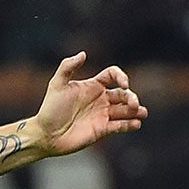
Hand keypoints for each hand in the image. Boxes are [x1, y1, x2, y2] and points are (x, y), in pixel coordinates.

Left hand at [30, 53, 146, 156]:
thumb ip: (67, 67)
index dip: (121, 76)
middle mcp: (100, 99)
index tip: (124, 84)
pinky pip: (120, 126)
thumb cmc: (50, 109)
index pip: (113, 75)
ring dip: (136, 111)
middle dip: (132, 97)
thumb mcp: (57, 85)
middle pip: (123, 94)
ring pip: (125, 110)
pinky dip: (130, 125)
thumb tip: (83, 53)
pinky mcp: (103, 130)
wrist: (46, 134)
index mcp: (92, 86)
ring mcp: (103, 115)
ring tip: (142, 113)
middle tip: (134, 104)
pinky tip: (136, 124)